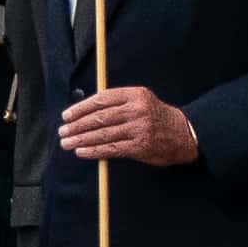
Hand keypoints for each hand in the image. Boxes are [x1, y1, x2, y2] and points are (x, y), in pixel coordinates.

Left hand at [60, 86, 199, 166]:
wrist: (184, 134)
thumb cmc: (156, 117)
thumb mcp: (141, 100)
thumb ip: (118, 103)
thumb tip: (85, 111)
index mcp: (135, 94)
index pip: (101, 99)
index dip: (81, 108)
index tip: (66, 115)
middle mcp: (137, 109)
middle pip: (100, 117)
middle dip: (77, 125)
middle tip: (63, 131)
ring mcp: (139, 128)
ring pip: (103, 133)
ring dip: (81, 139)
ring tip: (67, 142)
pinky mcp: (140, 146)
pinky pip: (112, 149)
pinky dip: (94, 151)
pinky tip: (82, 152)